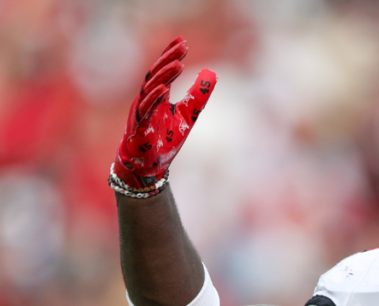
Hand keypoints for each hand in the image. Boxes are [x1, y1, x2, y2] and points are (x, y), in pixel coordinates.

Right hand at [112, 36, 216, 193]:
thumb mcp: (188, 114)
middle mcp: (147, 99)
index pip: (163, 70)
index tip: (183, 40)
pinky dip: (154, 98)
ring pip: (151, 88)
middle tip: (183, 46)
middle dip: (169, 58)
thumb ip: (198, 95)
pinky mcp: (139, 126)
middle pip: (156, 74)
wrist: (150, 165)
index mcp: (157, 96)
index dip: (171, 54)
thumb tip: (212, 73)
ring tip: (178, 63)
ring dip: (164, 75)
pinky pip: (145, 109)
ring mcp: (141, 111)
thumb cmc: (165, 139)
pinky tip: (164, 87)